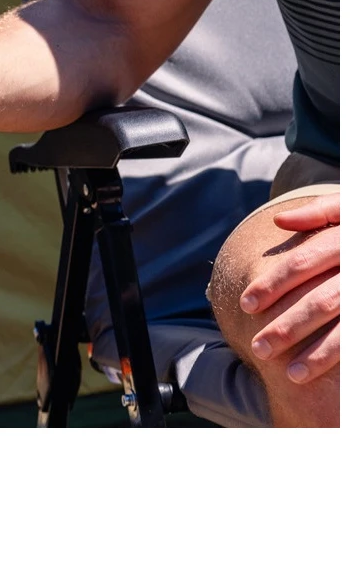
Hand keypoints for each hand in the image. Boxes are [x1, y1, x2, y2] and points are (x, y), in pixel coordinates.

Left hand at [241, 193, 339, 383]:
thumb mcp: (349, 208)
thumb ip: (319, 212)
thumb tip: (278, 220)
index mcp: (346, 242)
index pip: (302, 263)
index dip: (272, 284)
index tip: (245, 306)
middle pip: (321, 302)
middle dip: (287, 327)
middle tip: (258, 348)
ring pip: (345, 328)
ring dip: (319, 354)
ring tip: (291, 375)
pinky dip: (344, 358)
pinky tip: (327, 375)